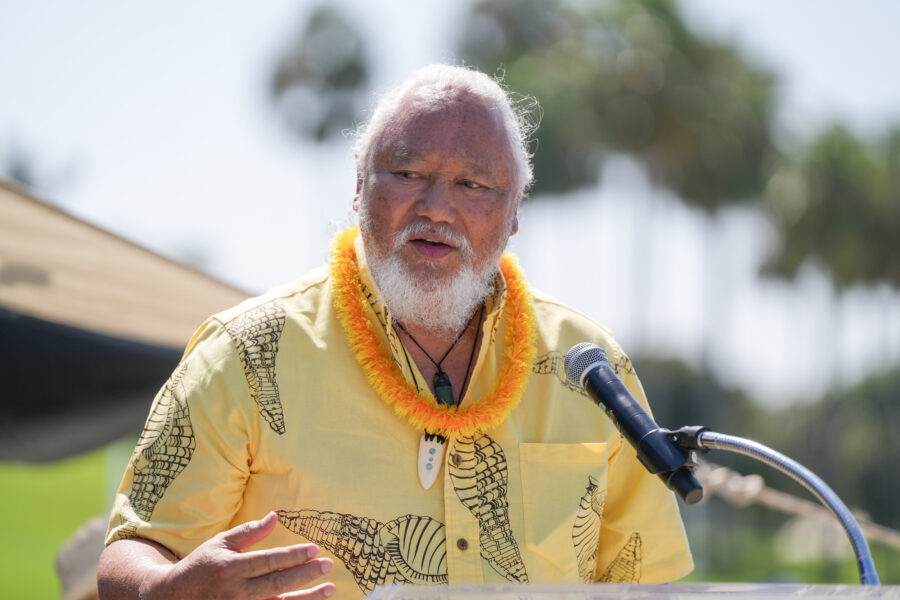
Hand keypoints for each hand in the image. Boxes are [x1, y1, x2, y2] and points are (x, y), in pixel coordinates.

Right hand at [151, 512, 334, 599]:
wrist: (173, 597)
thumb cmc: (201, 566)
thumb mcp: (221, 543)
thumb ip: (249, 532)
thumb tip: (275, 517)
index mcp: (232, 567)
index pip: (269, 561)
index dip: (293, 556)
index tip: (315, 549)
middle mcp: (237, 591)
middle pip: (278, 584)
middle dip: (306, 575)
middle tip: (328, 566)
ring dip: (308, 598)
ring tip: (330, 589)